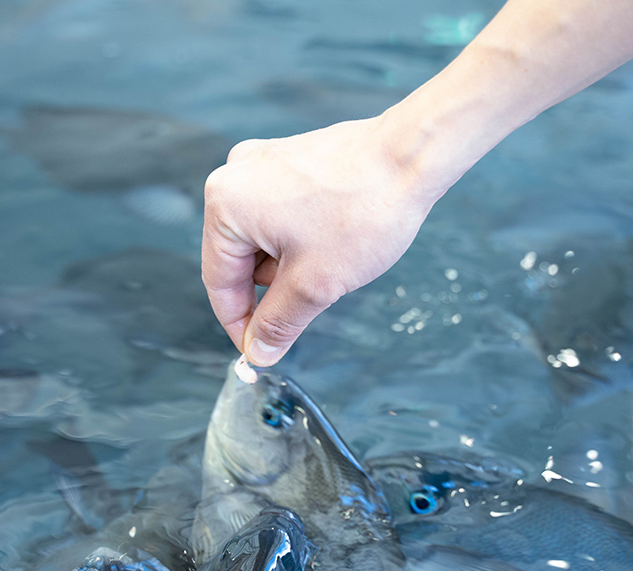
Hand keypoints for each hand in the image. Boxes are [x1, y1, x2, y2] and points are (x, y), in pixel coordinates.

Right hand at [201, 116, 435, 365]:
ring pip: (264, 240)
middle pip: (240, 259)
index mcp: (226, 203)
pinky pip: (282, 215)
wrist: (413, 157)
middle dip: (276, 287)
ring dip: (292, 263)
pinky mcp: (291, 161)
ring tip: (334, 257)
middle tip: (316, 296)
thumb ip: (279, 322)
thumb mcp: (314, 284)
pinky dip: (303, 239)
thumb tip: (259, 351)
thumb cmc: (363, 211)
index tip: (259, 351)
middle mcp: (236, 176)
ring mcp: (264, 164)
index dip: (240, 324)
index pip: (219, 281)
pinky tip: (336, 238)